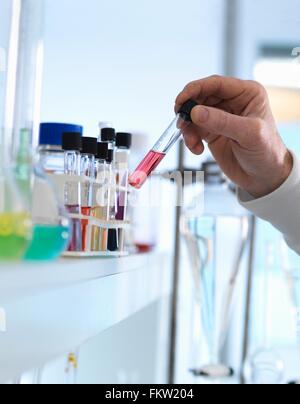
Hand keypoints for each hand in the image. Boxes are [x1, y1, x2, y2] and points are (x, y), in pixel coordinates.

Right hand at [176, 75, 292, 197]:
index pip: (216, 84)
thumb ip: (221, 121)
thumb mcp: (248, 134)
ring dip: (188, 127)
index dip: (196, 89)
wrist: (264, 177)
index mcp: (247, 94)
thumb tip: (196, 112)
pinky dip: (190, 139)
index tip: (182, 100)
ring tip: (191, 141)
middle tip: (181, 122)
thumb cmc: (267, 152)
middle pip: (201, 97)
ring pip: (194, 114)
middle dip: (189, 110)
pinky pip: (194, 130)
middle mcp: (232, 102)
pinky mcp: (212, 132)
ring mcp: (220, 118)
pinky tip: (197, 149)